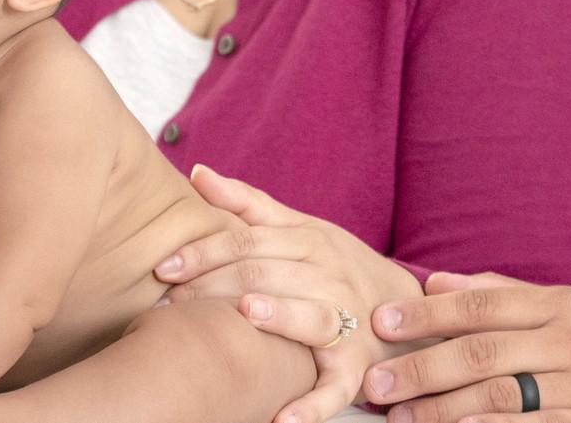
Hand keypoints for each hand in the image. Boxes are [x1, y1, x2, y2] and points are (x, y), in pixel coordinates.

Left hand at [154, 165, 421, 422]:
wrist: (405, 308)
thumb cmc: (337, 266)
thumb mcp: (300, 228)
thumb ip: (248, 204)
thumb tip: (198, 172)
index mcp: (308, 241)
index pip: (248, 242)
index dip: (205, 252)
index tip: (165, 267)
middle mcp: (327, 277)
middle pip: (266, 276)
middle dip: (217, 288)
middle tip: (172, 305)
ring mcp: (346, 321)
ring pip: (310, 316)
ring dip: (279, 317)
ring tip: (245, 316)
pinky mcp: (356, 368)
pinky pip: (335, 388)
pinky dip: (312, 406)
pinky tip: (281, 419)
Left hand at [367, 271, 570, 421]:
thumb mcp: (568, 301)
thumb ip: (499, 292)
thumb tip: (433, 282)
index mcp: (560, 306)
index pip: (482, 306)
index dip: (428, 315)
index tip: (382, 323)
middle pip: (485, 355)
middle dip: (424, 370)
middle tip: (377, 384)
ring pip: (504, 399)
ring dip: (445, 412)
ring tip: (402, 419)